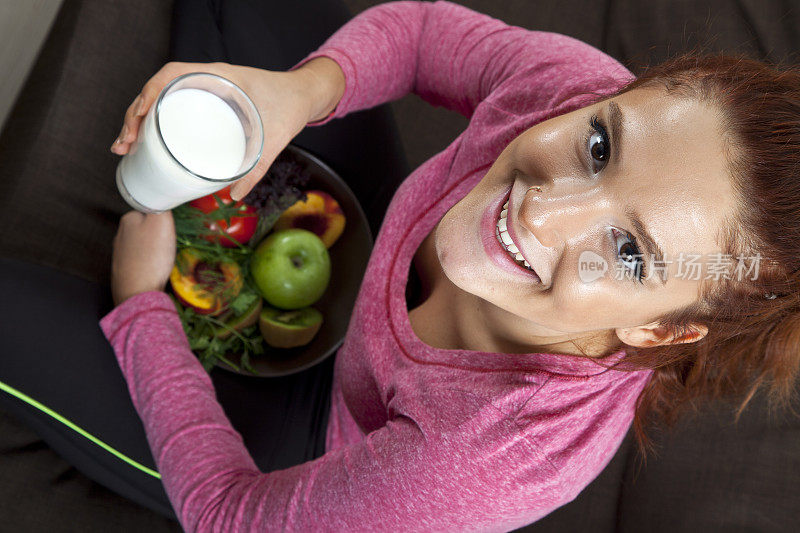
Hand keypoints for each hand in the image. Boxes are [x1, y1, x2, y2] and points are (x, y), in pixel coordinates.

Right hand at [109, 59, 344, 200]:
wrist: (305, 96)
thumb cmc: (291, 107)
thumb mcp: (275, 138)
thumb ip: (258, 167)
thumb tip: (236, 195)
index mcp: (220, 76)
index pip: (172, 74)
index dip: (149, 93)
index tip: (139, 117)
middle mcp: (208, 79)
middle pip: (158, 89)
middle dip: (134, 115)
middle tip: (124, 145)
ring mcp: (205, 90)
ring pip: (162, 98)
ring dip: (140, 119)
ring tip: (126, 145)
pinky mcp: (208, 102)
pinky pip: (175, 106)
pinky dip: (157, 120)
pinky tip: (145, 140)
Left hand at [111, 211, 176, 305]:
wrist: (138, 293)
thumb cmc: (151, 258)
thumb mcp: (162, 222)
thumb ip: (161, 205)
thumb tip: (160, 199)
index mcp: (128, 219)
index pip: (150, 209)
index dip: (164, 218)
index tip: (169, 229)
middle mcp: (120, 234)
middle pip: (147, 227)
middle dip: (159, 234)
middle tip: (168, 243)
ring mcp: (120, 253)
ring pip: (144, 244)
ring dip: (154, 249)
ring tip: (162, 258)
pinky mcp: (124, 270)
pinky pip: (141, 260)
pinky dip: (149, 263)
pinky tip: (155, 269)